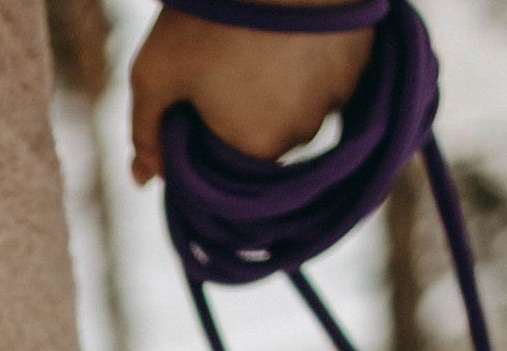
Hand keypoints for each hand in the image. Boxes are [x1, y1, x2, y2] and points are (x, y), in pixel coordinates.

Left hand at [128, 7, 374, 186]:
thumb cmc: (211, 16)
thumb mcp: (155, 71)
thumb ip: (145, 130)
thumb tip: (142, 178)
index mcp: (254, 149)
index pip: (227, 154)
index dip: (210, 120)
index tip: (200, 81)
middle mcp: (303, 133)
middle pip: (268, 127)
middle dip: (247, 98)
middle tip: (230, 48)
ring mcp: (340, 92)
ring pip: (303, 96)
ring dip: (284, 74)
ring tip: (262, 31)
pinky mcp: (364, 52)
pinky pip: (332, 65)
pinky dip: (313, 50)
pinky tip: (294, 21)